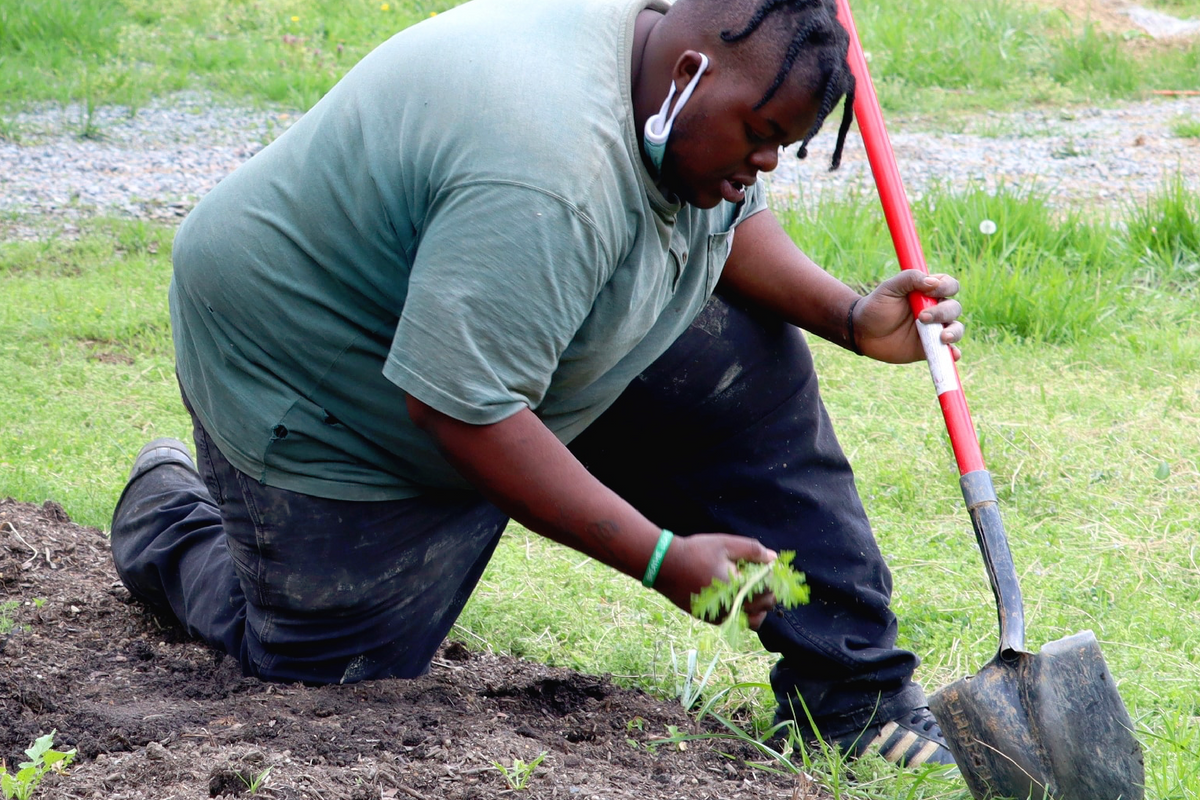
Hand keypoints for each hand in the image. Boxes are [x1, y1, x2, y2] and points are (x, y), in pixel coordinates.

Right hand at [654, 533, 777, 629]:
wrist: (665, 566)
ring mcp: (722, 616)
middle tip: (764, 576)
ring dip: (759, 606)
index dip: (776, 576)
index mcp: (738, 587)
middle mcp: (732, 607)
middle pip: (765, 604)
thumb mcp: (725, 544)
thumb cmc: (695, 552)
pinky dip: (744, 612)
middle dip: (770, 590)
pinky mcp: (712, 619)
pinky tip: (737, 595)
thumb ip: (752, 550)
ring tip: (753, 590)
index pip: (770, 588)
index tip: (772, 567)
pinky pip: (737, 621)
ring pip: (754, 619)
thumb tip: (773, 558)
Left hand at [853, 271, 963, 363]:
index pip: (949, 285)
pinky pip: (948, 351)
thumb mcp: (889, 288)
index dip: (946, 287)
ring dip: (954, 332)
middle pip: (954, 308)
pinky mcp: (929, 347)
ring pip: (956, 328)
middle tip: (921, 317)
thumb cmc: (876, 306)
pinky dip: (953, 353)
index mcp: (928, 292)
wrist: (862, 332)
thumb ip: (909, 279)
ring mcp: (934, 329)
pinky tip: (952, 354)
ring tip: (942, 337)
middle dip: (943, 312)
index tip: (931, 292)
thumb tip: (933, 282)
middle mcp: (935, 309)